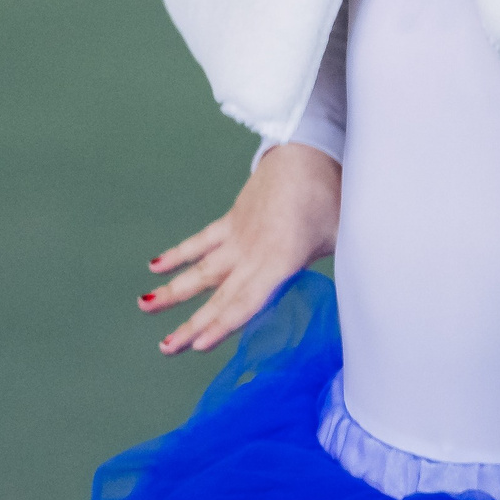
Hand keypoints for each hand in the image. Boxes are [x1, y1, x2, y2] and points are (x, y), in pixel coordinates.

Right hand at [141, 143, 340, 354]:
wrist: (306, 151)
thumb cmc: (330, 197)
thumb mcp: (340, 238)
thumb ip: (337, 269)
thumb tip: (354, 296)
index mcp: (279, 262)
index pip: (246, 302)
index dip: (221, 326)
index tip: (197, 345)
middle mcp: (252, 254)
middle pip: (218, 295)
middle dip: (190, 324)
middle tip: (166, 348)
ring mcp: (238, 237)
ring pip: (201, 270)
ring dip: (173, 291)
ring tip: (145, 307)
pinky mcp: (232, 221)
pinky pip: (201, 242)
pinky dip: (177, 254)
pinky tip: (155, 267)